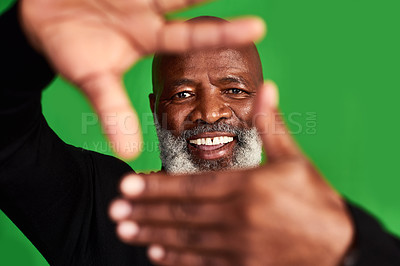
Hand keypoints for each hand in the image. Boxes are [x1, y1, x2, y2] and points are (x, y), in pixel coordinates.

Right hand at [19, 0, 264, 158]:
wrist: (40, 20)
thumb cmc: (68, 48)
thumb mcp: (93, 81)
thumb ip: (113, 113)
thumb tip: (129, 155)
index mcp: (150, 37)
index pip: (192, 36)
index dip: (223, 34)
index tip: (259, 29)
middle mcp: (150, 12)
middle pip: (191, 1)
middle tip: (259, 14)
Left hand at [109, 82, 353, 264]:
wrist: (338, 245)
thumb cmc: (314, 199)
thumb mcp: (295, 159)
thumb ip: (273, 125)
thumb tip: (268, 87)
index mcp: (247, 187)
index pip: (191, 185)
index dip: (157, 185)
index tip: (128, 184)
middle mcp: (238, 217)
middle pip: (181, 213)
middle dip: (145, 211)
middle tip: (115, 209)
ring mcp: (239, 245)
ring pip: (186, 239)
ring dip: (153, 234)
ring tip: (126, 230)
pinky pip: (203, 263)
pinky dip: (177, 260)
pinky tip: (156, 254)